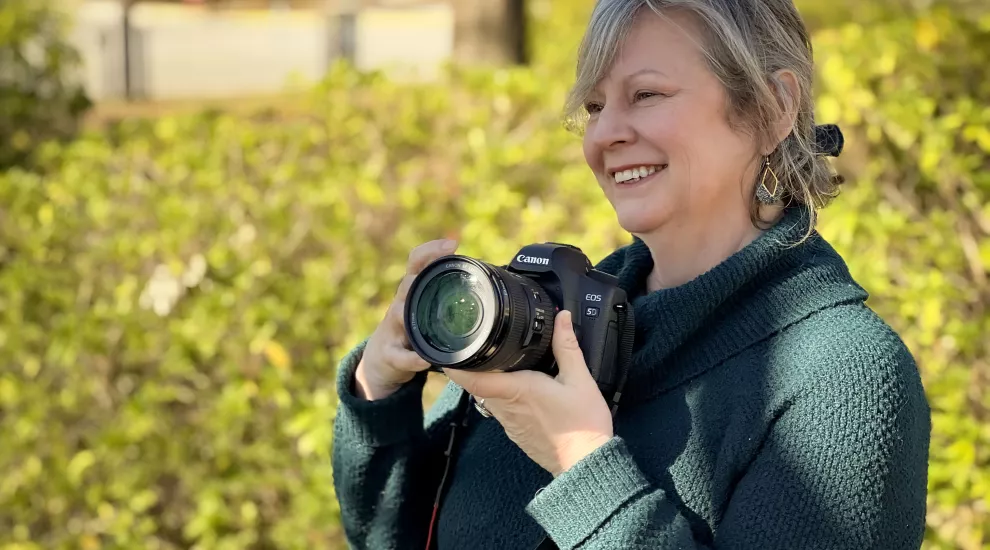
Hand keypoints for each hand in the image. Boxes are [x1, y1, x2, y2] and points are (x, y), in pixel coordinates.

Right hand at [355, 238, 458, 400]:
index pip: (416, 262)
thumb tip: (490, 279)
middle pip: (407, 283)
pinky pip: (399, 356)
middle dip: (419, 277)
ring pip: (398, 314)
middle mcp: (401, 304)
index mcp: (413, 290)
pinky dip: (412, 359)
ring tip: (429, 320)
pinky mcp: (389, 353)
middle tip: (438, 274)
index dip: (431, 250)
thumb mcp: (428, 308)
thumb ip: (449, 294)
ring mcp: (393, 328)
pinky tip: (425, 361)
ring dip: (410, 315)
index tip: (452, 244)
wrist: (383, 359)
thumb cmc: (414, 328)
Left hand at [443, 310, 613, 476]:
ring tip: (498, 365)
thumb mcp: (579, 379)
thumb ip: (567, 346)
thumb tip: (561, 318)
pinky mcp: (516, 433)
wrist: (586, 462)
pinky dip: (502, 398)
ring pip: (488, 399)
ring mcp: (509, 423)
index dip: (456, 366)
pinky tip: (519, 392)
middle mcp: (507, 408)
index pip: (474, 379)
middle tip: (476, 348)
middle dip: (474, 368)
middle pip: (477, 386)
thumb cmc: (583, 424)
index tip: (446, 354)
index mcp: (517, 390)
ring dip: (489, 383)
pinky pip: (501, 412)